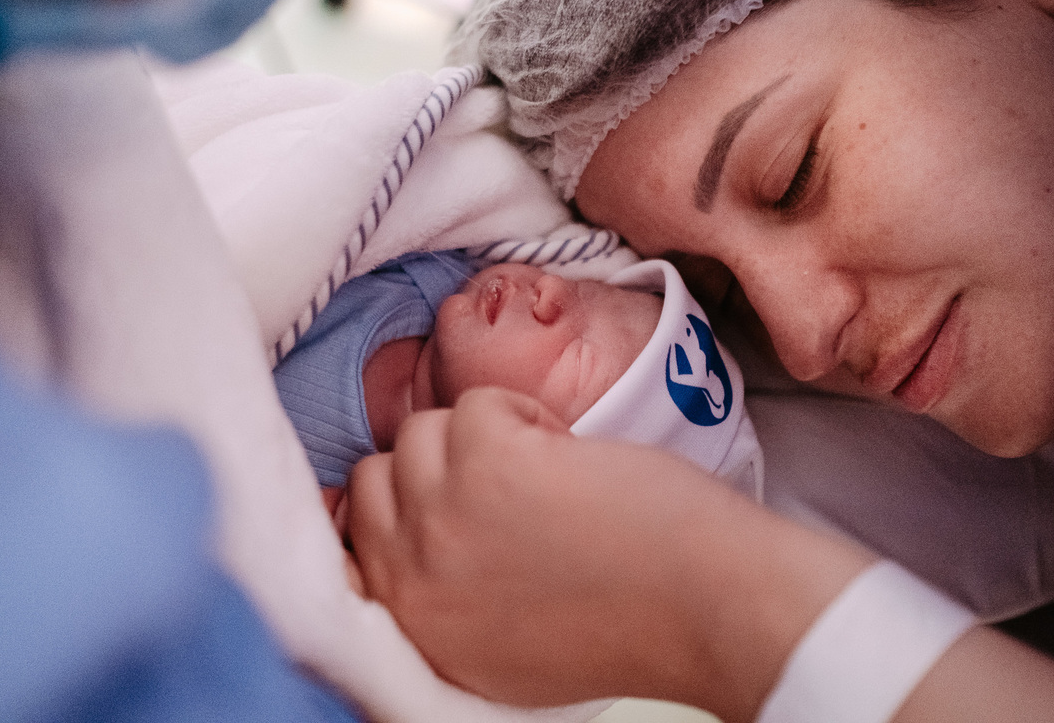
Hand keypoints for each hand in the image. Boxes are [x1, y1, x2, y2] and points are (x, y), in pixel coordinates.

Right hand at [345, 386, 782, 709]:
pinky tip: (569, 456)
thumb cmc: (621, 625)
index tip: (436, 492)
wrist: (704, 608)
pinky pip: (478, 403)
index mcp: (410, 625)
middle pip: (376, 476)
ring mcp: (442, 519)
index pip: (349, 541)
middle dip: (439, 467)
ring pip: (421, 431)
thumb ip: (435, 601)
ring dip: (484, 436)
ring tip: (547, 471)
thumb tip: (402, 539)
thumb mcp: (496, 649)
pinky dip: (525, 413)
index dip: (396, 504)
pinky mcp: (489, 463)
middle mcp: (408, 579)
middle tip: (506, 483)